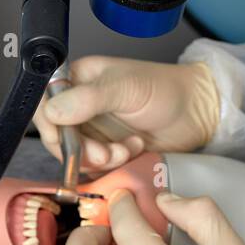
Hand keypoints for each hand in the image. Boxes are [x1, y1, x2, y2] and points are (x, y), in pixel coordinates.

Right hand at [33, 56, 220, 171]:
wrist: (198, 112)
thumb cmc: (165, 89)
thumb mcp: (126, 88)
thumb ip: (89, 99)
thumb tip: (53, 111)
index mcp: (79, 79)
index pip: (46, 103)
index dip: (50, 124)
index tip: (65, 139)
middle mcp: (81, 104)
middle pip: (58, 135)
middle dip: (80, 149)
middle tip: (104, 154)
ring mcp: (94, 128)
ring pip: (76, 154)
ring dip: (99, 158)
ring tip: (125, 150)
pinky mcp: (108, 149)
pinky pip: (96, 166)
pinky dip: (113, 164)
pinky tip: (134, 149)